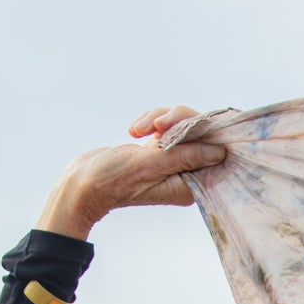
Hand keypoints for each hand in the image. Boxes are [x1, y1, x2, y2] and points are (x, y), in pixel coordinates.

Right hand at [36, 104, 226, 239]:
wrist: (83, 181)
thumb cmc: (113, 179)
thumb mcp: (152, 164)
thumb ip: (186, 156)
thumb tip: (220, 152)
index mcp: (189, 184)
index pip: (214, 152)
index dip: (207, 131)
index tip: (188, 122)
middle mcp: (185, 174)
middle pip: (200, 133)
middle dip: (178, 121)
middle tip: (157, 124)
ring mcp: (172, 161)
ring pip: (181, 124)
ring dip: (159, 119)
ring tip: (137, 130)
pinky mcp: (159, 150)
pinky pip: (166, 125)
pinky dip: (151, 121)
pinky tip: (135, 131)